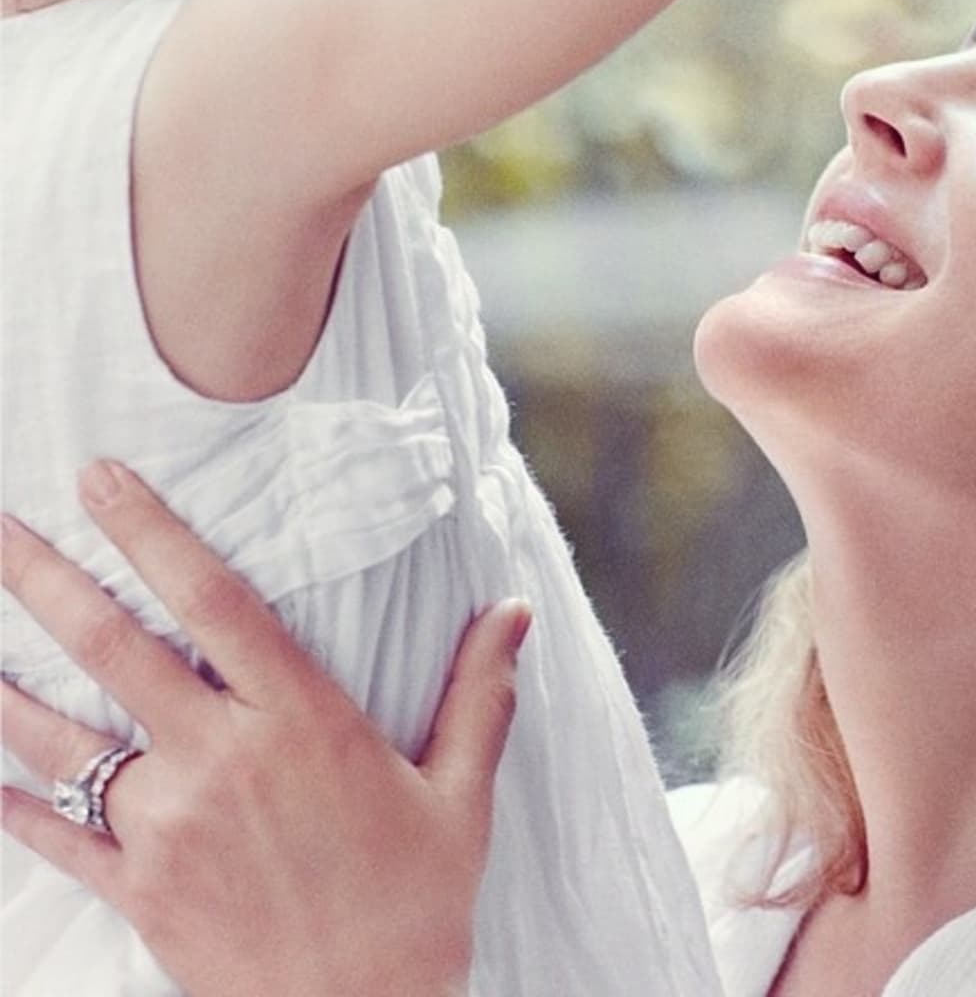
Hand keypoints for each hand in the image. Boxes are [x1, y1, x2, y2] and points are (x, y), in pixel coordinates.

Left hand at [1, 461, 530, 996]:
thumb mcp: (461, 793)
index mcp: (302, 722)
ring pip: (66, 739)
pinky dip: (13, 799)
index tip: (105, 480)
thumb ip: (480, 692)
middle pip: (118, 651)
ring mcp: (170, 828)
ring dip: (8, 683)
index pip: (215, 602)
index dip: (155, 533)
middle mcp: (223, 760)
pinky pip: (57, 837)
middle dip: (49, 579)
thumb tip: (515, 608)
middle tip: (1, 525)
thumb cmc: (417, 904)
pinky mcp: (140, 892)